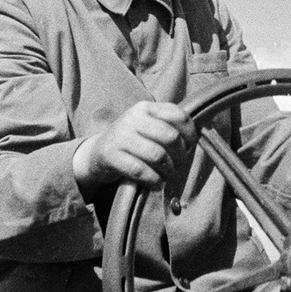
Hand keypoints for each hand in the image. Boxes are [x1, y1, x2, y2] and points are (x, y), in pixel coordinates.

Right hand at [73, 101, 195, 191]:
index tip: (190, 146)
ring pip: (157, 155)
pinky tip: (156, 183)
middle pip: (170, 137)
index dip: (190, 133)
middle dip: (181, 155)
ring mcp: (120, 136)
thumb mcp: (147, 126)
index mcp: (145, 108)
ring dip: (168, 170)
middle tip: (179, 165)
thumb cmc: (131, 140)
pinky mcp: (110, 155)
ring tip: (168, 175)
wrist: (96, 152)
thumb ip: (168, 126)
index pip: (177, 115)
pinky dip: (153, 180)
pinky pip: (140, 170)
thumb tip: (194, 141)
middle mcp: (133, 118)